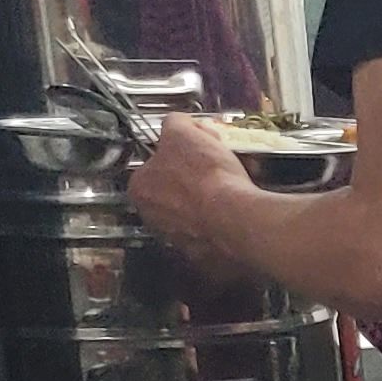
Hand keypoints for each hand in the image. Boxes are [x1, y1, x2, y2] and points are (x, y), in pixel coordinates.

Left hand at [122, 115, 255, 264]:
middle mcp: (153, 219)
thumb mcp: (182, 131)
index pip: (154, 166)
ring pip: (197, 213)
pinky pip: (217, 232)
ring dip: (214, 200)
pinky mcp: (208, 257)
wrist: (238, 220)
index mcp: (139, 188)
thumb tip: (177, 123)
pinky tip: (242, 209)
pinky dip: (228, 221)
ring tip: (237, 186)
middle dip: (196, 178)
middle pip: (175, 191)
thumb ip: (174, 124)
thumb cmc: (205, 177)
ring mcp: (180, 241)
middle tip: (218, 167)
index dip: (178, 153)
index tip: (197, 150)